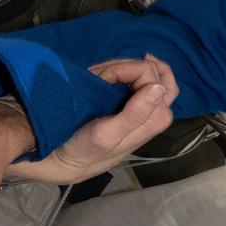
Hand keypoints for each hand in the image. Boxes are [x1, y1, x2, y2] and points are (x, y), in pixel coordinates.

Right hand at [23, 55, 176, 183]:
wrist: (67, 159)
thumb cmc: (86, 150)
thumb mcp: (107, 135)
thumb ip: (136, 114)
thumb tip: (158, 87)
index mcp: (154, 119)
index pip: (153, 78)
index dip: (127, 69)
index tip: (102, 78)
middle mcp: (155, 111)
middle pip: (156, 72)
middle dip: (127, 66)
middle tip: (102, 73)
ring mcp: (146, 106)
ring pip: (147, 72)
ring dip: (121, 68)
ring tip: (96, 77)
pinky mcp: (133, 105)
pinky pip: (137, 78)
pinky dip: (119, 72)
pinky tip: (101, 78)